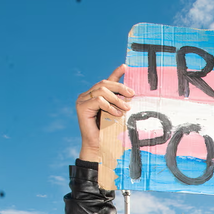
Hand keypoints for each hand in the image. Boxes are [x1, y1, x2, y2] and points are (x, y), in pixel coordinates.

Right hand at [76, 65, 131, 186]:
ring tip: (125, 108)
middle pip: (105, 83)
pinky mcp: (81, 107)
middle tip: (132, 95)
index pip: (107, 81)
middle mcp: (87, 95)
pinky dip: (109, 106)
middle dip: (120, 87)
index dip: (116, 73)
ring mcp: (82, 100)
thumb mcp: (117, 113)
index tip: (125, 66)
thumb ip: (120, 103)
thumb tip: (131, 94)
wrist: (99, 147)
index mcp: (95, 95)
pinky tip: (116, 114)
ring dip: (116, 99)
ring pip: (102, 90)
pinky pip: (98, 100)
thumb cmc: (109, 132)